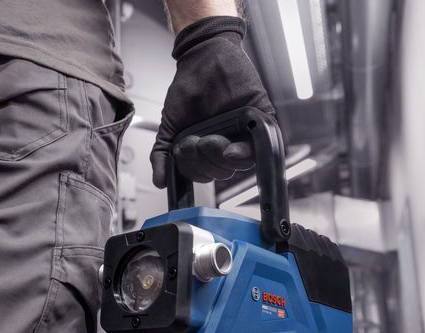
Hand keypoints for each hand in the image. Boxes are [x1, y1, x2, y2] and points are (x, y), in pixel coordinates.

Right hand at [151, 16, 275, 186]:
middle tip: (197, 140)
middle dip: (207, 161)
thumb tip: (160, 182)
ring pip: (242, 163)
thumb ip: (162, 154)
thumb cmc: (187, 90)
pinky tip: (231, 149)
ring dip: (222, 157)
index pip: (207, 174)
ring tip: (209, 138)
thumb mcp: (170, 126)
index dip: (196, 170)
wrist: (201, 58)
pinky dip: (249, 152)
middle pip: (224, 171)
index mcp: (209, 150)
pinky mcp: (261, 117)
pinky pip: (265, 143)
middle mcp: (228, 144)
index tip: (185, 149)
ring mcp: (246, 132)